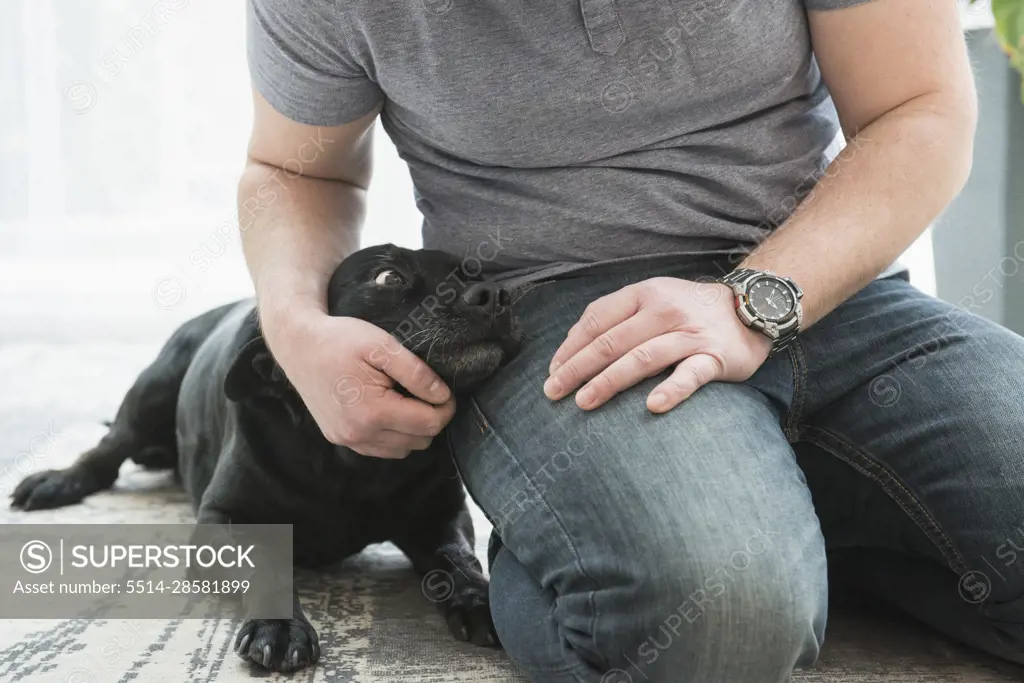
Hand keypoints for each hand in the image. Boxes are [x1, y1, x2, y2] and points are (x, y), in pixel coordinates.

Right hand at [266, 309, 454, 458]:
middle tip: (425, 392)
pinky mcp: (339, 439)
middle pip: (419, 441)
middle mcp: (359, 434)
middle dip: (430, 418)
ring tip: (405, 399)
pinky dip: (393, 435)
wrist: (298, 345)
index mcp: (373, 412)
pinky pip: (381, 449)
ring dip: (413, 429)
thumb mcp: (383, 346)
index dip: (446, 407)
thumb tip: (442, 396)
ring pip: (402, 450)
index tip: (444, 390)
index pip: (430, 424)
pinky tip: (388, 410)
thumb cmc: (340, 340)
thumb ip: (416, 373)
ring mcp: (348, 440)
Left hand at [544, 277, 771, 412]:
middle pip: (612, 341)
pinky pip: (690, 375)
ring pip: (642, 358)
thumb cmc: (689, 310)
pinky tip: (652, 407)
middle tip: (554, 392)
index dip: (570, 347)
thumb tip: (571, 347)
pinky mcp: (714, 357)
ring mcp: (690, 334)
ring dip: (609, 381)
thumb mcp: (652, 299)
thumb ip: (616, 317)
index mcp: (644, 294)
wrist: (752, 308)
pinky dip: (671, 390)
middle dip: (578, 368)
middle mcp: (664, 311)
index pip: (597, 320)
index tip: (552, 371)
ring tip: (584, 402)